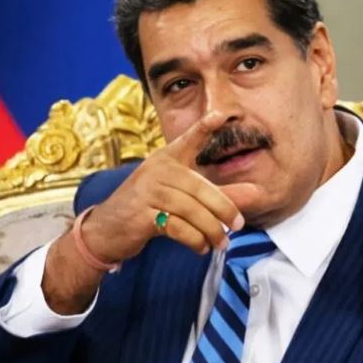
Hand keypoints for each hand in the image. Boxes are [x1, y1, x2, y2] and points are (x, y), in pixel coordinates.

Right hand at [43, 111, 259, 313]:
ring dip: (212, 230)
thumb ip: (218, 194)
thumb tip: (256, 193)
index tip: (220, 115)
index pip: (188, 140)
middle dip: (225, 209)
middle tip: (240, 224)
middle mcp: (157, 170)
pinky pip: (178, 228)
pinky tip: (201, 247)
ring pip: (192, 211)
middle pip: (201, 189)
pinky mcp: (141, 214)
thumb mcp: (182, 196)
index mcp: (167, 159)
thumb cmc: (149, 208)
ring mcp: (147, 191)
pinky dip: (195, 240)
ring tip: (221, 242)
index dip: (203, 127)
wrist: (106, 230)